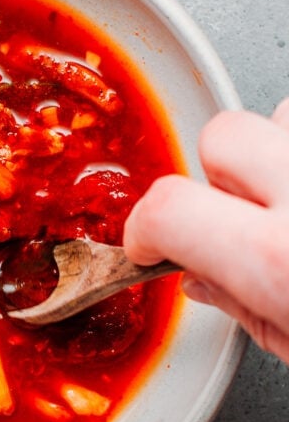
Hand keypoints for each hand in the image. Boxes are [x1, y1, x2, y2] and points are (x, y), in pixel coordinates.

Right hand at [124, 97, 288, 363]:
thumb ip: (246, 308)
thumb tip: (204, 277)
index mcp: (278, 259)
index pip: (166, 210)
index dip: (147, 230)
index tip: (150, 246)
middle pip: (221, 136)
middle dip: (217, 173)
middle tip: (237, 216)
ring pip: (282, 113)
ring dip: (278, 151)